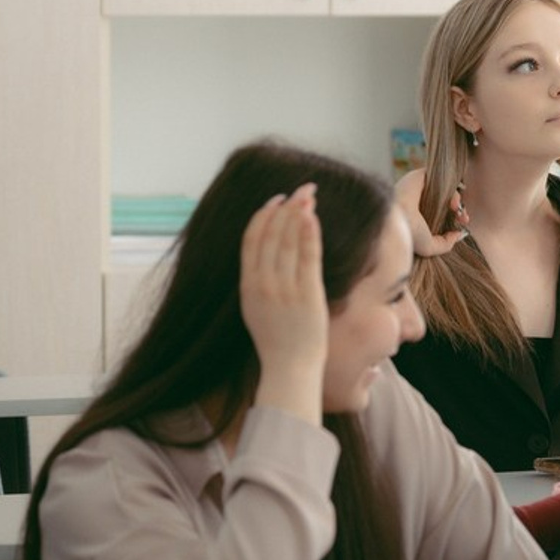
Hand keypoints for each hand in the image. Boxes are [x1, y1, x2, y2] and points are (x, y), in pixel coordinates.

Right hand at [240, 185, 327, 420]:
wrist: (290, 369)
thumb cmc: (277, 342)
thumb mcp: (255, 309)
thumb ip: (257, 283)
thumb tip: (263, 258)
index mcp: (247, 287)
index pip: (250, 241)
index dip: (262, 216)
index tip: (275, 201)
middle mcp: (263, 284)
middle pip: (270, 234)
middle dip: (284, 208)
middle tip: (298, 190)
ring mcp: (285, 288)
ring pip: (288, 240)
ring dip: (298, 213)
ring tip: (307, 194)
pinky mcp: (307, 294)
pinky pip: (307, 256)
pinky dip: (309, 232)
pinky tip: (313, 216)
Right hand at [395, 168, 468, 257]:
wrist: (396, 218)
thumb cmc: (410, 234)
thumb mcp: (429, 247)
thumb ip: (445, 243)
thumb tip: (458, 235)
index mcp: (418, 215)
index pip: (440, 212)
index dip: (454, 218)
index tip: (462, 225)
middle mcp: (417, 201)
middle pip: (444, 200)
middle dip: (458, 210)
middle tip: (464, 219)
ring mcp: (418, 188)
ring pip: (444, 189)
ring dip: (456, 199)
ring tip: (458, 210)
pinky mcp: (420, 176)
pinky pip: (441, 178)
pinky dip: (452, 189)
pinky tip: (453, 203)